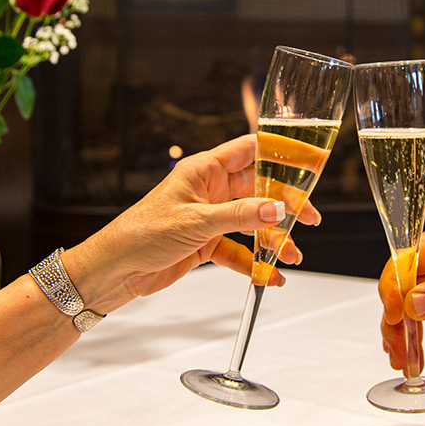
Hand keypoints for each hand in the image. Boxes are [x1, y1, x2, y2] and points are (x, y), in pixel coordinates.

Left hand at [65, 135, 320, 312]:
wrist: (115, 271)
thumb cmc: (141, 234)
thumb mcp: (196, 222)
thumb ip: (240, 216)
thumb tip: (278, 209)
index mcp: (205, 170)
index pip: (251, 150)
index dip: (281, 152)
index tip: (309, 160)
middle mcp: (210, 189)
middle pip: (259, 188)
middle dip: (286, 204)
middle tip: (309, 218)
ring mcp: (210, 216)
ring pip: (253, 222)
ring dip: (273, 238)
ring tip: (291, 254)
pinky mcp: (207, 242)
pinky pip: (240, 250)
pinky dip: (255, 263)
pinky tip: (270, 275)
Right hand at [380, 215, 424, 369]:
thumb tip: (414, 301)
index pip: (411, 256)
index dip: (397, 285)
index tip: (396, 315)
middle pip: (401, 279)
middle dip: (394, 314)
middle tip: (397, 345)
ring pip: (404, 298)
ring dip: (398, 327)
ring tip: (401, 356)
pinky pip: (416, 309)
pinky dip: (410, 331)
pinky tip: (409, 350)